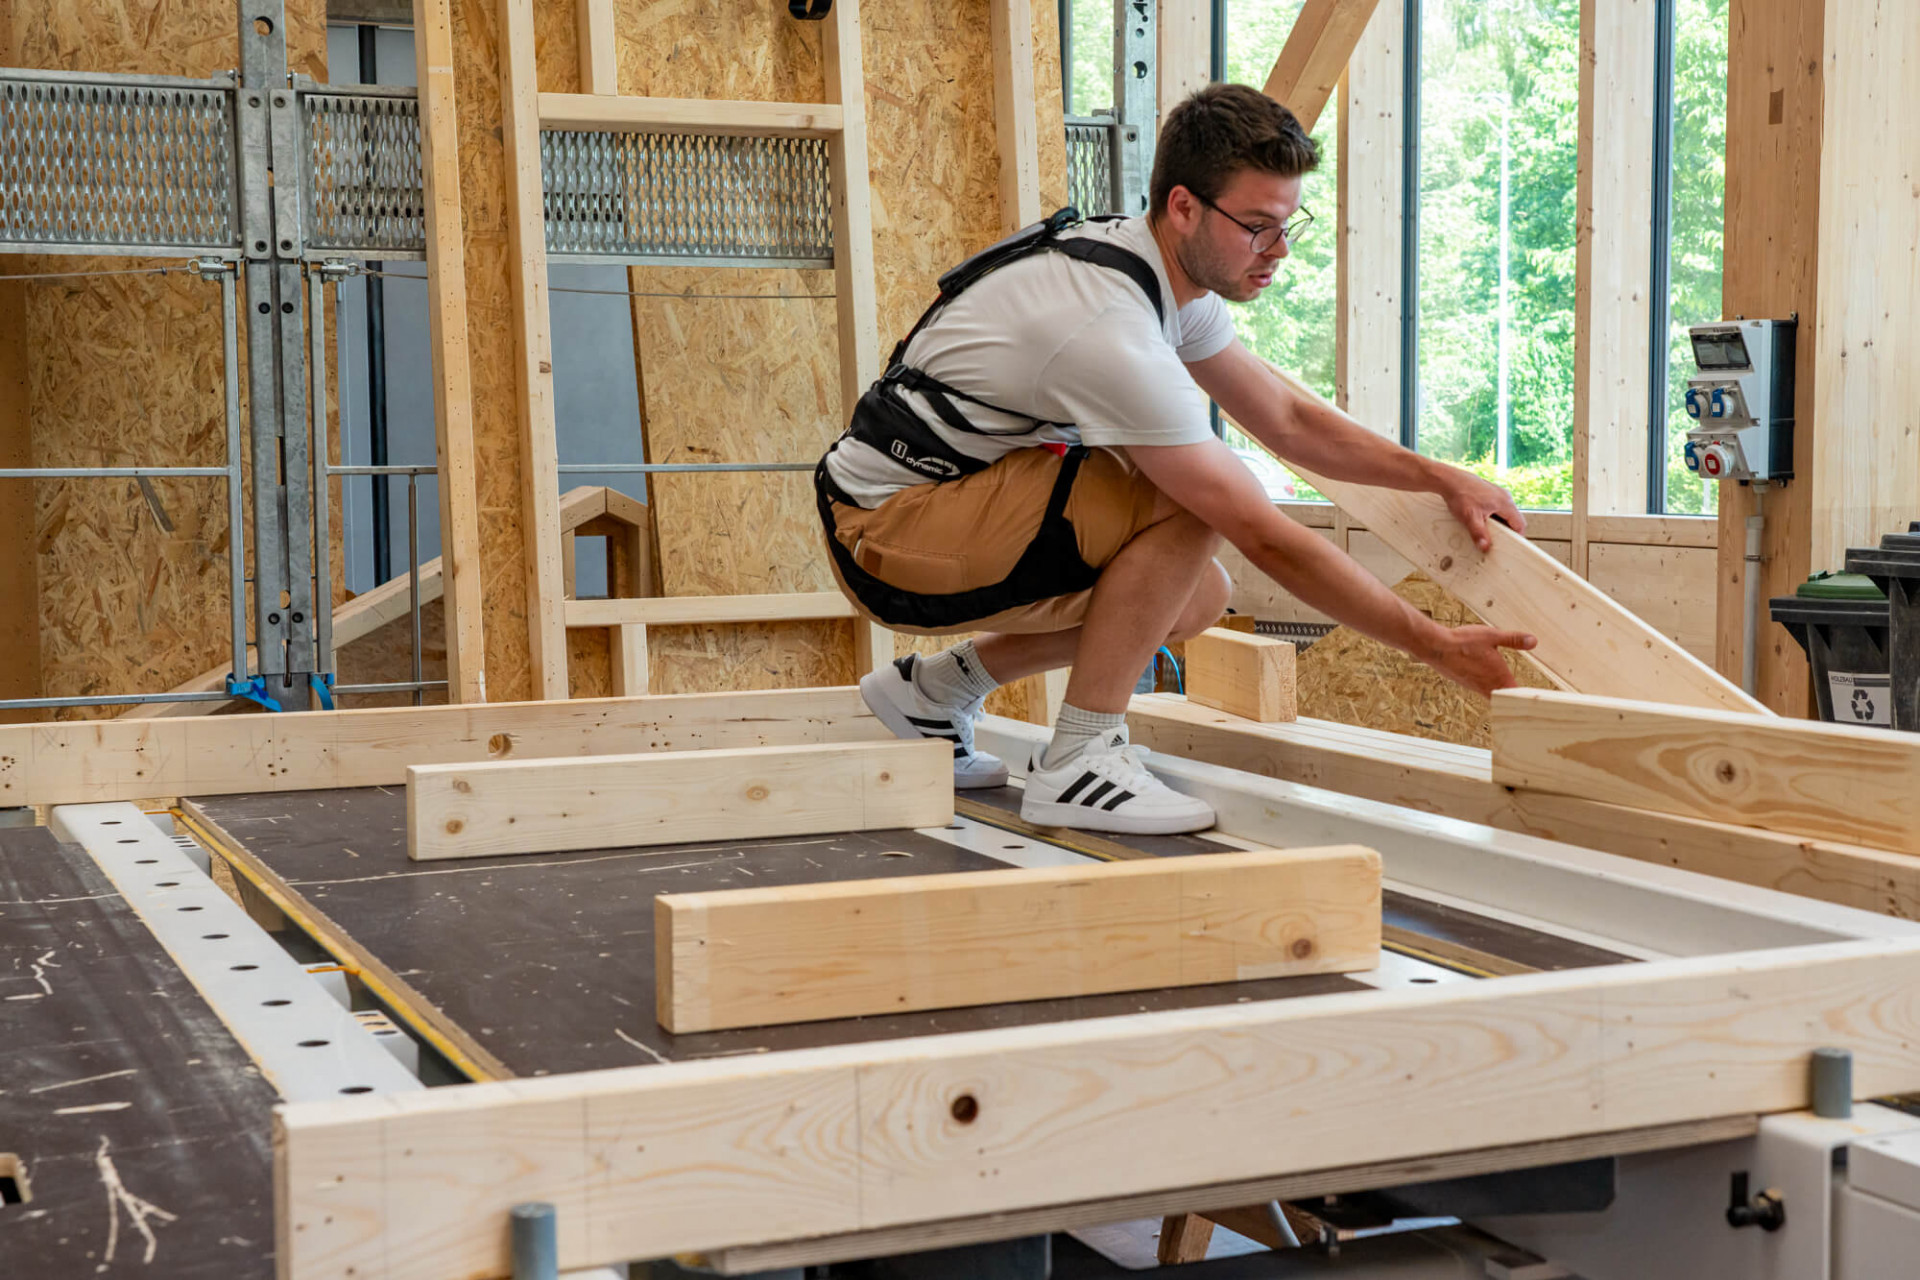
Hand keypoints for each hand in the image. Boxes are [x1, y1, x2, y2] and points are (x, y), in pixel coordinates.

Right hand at [1417, 625, 1538, 696]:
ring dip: (1500, 693)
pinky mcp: (1464, 683)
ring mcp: (1474, 686)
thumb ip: (1514, 639)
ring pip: (1492, 695)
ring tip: (1508, 690)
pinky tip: (1484, 676)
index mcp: (1499, 676)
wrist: (1435, 648)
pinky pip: (1480, 689)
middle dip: (1514, 699)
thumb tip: (1533, 641)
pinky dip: (1486, 686)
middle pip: (1506, 700)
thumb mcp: (1492, 636)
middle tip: (1524, 698)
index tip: (1535, 699)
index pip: (1517, 695)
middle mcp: (1487, 686)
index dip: (1527, 698)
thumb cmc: (1463, 642)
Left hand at [1439, 469, 1525, 551]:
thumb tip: (1485, 547)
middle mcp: (1505, 497)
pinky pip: (1497, 507)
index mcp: (1505, 503)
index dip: (1516, 537)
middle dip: (1506, 531)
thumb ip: (1479, 534)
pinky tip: (1480, 520)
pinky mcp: (1490, 492)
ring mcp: (1498, 493)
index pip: (1520, 524)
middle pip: (1513, 519)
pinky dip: (1492, 516)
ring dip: (1498, 523)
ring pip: (1504, 513)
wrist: (1449, 480)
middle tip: (1495, 540)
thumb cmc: (1461, 495)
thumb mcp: (1470, 518)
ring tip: (1486, 530)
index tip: (1508, 545)